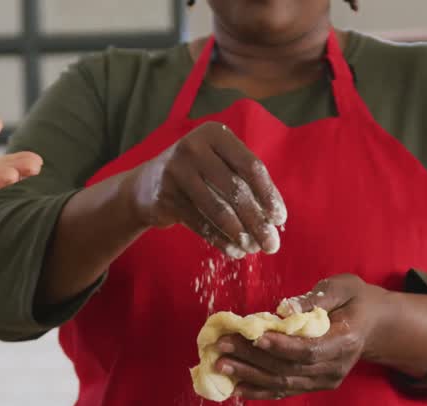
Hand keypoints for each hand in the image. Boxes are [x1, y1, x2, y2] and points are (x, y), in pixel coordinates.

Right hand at [121, 121, 285, 257]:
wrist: (146, 185)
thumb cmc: (198, 175)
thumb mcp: (220, 165)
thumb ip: (245, 182)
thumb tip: (274, 219)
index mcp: (215, 134)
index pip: (251, 166)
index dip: (268, 194)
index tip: (280, 218)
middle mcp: (194, 147)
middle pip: (236, 190)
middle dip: (258, 221)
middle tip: (272, 244)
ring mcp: (176, 171)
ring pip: (219, 210)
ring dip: (241, 235)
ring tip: (254, 249)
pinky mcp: (166, 196)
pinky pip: (201, 223)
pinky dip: (221, 240)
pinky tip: (234, 251)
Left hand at [213, 275, 393, 399]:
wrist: (374, 325)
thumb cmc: (356, 300)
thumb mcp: (342, 287)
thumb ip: (316, 298)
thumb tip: (285, 307)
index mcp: (345, 342)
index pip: (308, 350)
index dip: (280, 346)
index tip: (253, 336)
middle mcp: (335, 368)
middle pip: (289, 369)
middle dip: (253, 359)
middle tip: (222, 347)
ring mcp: (325, 381)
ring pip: (283, 383)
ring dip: (249, 376)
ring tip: (220, 366)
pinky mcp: (314, 384)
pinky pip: (284, 391)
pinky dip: (258, 390)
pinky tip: (235, 388)